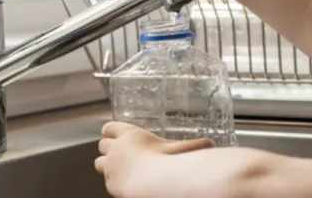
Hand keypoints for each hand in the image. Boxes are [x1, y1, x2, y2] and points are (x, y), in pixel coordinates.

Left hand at [95, 122, 214, 196]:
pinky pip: (107, 181)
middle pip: (101, 144)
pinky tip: (126, 183)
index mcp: (130, 135)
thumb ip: (196, 145)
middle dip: (109, 148)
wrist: (151, 185)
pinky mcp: (109, 185)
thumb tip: (212, 144)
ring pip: (99, 163)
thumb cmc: (167, 163)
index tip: (117, 134)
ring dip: (107, 164)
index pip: (110, 127)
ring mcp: (110, 168)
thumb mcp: (183, 149)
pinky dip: (114, 181)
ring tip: (120, 168)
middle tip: (120, 153)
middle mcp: (116, 149)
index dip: (113, 130)